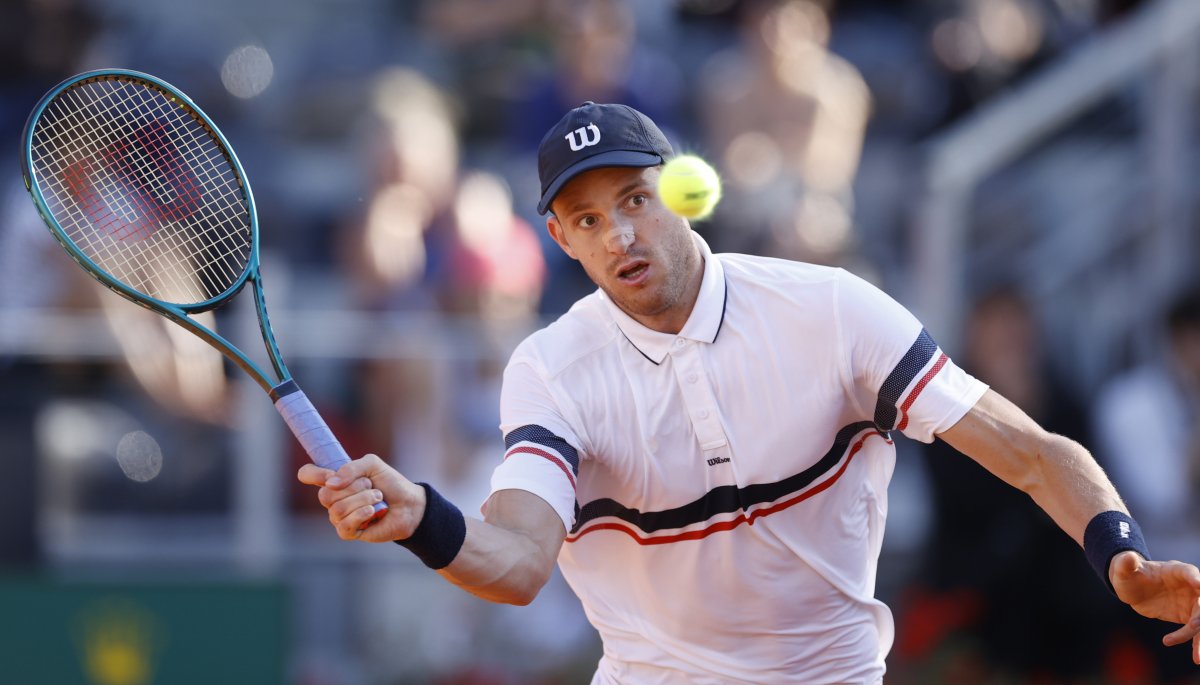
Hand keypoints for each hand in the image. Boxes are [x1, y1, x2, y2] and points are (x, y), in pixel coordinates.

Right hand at [297, 454, 426, 542]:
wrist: (409, 504)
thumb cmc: (390, 484)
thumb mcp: (373, 465)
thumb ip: (352, 467)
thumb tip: (331, 483)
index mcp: (335, 480)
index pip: (307, 474)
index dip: (313, 474)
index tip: (329, 475)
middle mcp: (333, 499)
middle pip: (324, 495)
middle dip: (353, 488)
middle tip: (370, 486)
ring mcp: (339, 516)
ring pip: (338, 509)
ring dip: (363, 500)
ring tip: (377, 498)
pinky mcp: (348, 532)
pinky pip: (344, 525)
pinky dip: (362, 515)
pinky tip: (373, 512)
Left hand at [1111, 551, 1199, 662]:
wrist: (1133, 587)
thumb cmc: (1129, 574)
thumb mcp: (1123, 569)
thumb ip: (1126, 563)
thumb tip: (1127, 557)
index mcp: (1176, 570)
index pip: (1190, 572)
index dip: (1195, 578)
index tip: (1199, 584)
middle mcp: (1190, 586)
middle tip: (1194, 626)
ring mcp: (1191, 602)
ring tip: (1198, 657)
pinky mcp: (1188, 616)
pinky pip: (1196, 632)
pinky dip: (1196, 644)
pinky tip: (1196, 658)